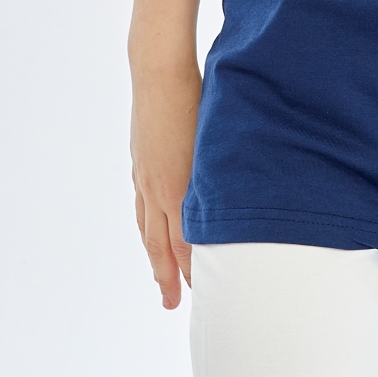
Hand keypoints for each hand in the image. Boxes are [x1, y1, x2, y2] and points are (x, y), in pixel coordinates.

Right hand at [130, 61, 200, 307]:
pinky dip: (144, 224)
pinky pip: (140, 204)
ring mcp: (144, 174)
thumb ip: (222, 177)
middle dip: (167, 276)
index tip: (201, 293)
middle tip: (171, 304)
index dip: (192, 272)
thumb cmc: (197, 99)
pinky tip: (148, 227)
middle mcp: (157, 187)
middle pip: (160, 245)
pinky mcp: (139, 161)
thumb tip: (237, 199)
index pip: (186, 244)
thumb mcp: (216, 141)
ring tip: (159, 276)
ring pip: (146, 227)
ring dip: (153, 255)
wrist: (159, 72)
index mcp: (179, 187)